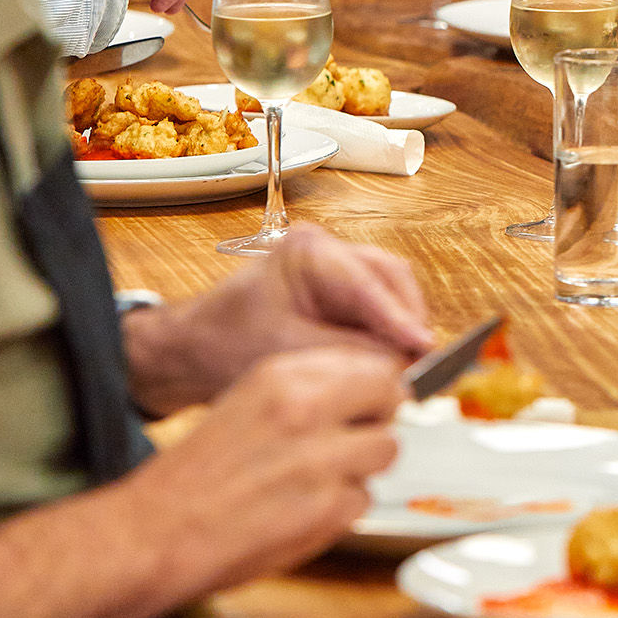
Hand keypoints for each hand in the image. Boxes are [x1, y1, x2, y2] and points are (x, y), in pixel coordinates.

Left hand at [126, 224, 431, 414]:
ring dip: (400, 331)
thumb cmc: (222, 346)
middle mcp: (328, 249)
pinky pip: (378, 308)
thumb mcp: (288, 354)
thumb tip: (404, 363)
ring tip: (404, 369)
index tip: (426, 349)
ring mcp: (336, 267)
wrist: (191, 353)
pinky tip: (386, 363)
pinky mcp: (339, 290)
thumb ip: (350, 355)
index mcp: (308, 251)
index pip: (370, 284)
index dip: (401, 320)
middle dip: (407, 323)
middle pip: (392, 281)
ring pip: (391, 294)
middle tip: (419, 366)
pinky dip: (387, 335)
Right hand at [130, 347, 402, 591]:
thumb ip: (308, 389)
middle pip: (391, 396)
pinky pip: (363, 500)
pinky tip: (303, 509)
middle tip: (352, 437)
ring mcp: (322, 458)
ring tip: (318, 479)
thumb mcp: (249, 400)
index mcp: (283, 375)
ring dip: (361, 466)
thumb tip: (365, 386)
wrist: (157, 530)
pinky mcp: (329, 508)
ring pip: (386, 449)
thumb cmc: (196, 474)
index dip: (375, 384)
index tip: (369, 399)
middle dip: (378, 417)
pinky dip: (342, 509)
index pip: (372, 361)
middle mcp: (307, 408)